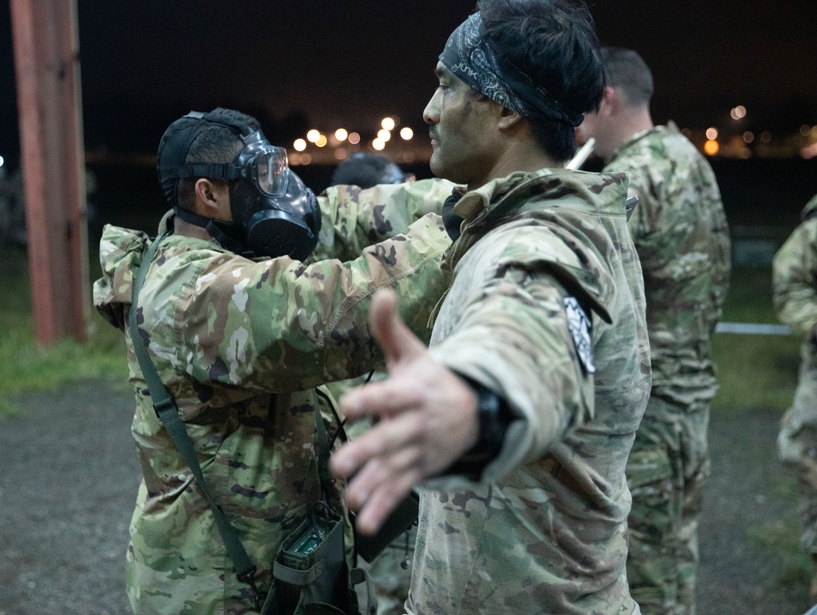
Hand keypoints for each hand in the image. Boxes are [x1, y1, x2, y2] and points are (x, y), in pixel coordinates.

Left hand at [330, 289, 478, 535]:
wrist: (477, 411)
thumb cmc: (432, 378)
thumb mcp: (412, 353)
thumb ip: (390, 328)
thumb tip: (381, 291)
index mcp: (411, 393)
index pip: (388, 396)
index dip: (368, 400)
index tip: (346, 405)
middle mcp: (414, 425)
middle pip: (389, 440)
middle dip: (366, 453)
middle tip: (338, 466)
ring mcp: (417, 451)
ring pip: (393, 470)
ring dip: (372, 486)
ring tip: (350, 499)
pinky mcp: (419, 471)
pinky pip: (401, 490)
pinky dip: (385, 507)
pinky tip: (365, 524)